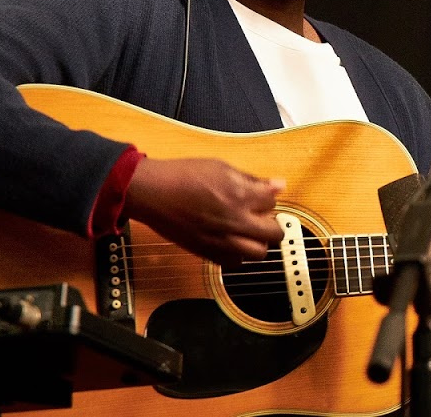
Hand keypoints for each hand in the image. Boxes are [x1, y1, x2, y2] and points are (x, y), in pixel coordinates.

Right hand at [123, 157, 284, 266]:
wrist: (153, 192)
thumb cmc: (183, 175)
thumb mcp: (221, 167)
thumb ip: (251, 179)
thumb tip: (277, 185)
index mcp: (240, 195)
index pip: (273, 202)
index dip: (269, 196)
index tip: (263, 194)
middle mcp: (235, 221)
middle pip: (274, 233)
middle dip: (273, 224)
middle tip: (264, 217)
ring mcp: (222, 240)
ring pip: (259, 253)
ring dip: (259, 242)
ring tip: (250, 232)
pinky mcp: (208, 252)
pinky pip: (235, 263)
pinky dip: (238, 255)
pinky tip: (232, 241)